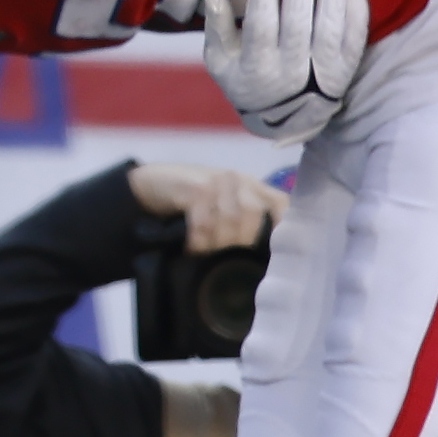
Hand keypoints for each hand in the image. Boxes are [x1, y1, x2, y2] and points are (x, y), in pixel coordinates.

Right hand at [127, 162, 283, 254]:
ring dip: (216, 242)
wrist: (152, 184)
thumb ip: (244, 223)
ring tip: (203, 248)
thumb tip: (265, 256)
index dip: (285, 227)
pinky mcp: (195, 189)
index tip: (279, 254)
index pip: (282, 204)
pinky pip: (205, 223)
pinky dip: (198, 241)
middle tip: (220, 250)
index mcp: (252, 186)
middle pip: (255, 215)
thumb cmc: (192, 201)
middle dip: (239, 240)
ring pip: (231, 220)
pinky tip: (192, 246)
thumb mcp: (222, 208)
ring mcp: (217, 182)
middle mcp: (239, 180)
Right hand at [201, 0, 368, 144]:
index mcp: (257, 67)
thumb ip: (216, 28)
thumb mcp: (220, 61)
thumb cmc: (246, 79)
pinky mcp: (346, 69)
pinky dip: (356, 10)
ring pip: (329, 25)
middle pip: (298, 19)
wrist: (285, 120)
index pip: (261, 21)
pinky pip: (355, 37)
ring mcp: (322, 72)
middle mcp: (292, 71)